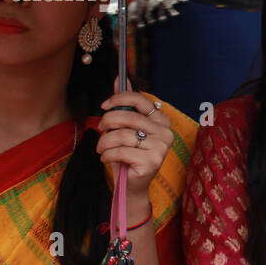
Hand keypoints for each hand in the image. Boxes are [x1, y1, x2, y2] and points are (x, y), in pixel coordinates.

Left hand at [97, 87, 172, 216]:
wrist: (131, 185)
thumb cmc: (127, 154)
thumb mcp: (125, 127)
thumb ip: (125, 104)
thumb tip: (120, 79)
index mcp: (161, 120)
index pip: (141, 100)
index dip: (119, 99)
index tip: (104, 105)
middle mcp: (166, 132)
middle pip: (128, 117)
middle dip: (107, 122)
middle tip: (100, 129)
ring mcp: (161, 147)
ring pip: (122, 135)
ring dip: (104, 141)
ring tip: (101, 148)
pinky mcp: (152, 162)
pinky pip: (121, 151)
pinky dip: (107, 154)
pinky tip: (107, 158)